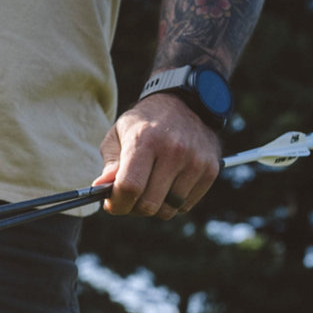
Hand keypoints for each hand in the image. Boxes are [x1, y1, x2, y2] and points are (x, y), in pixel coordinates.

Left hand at [94, 94, 220, 219]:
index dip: (117, 204)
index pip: (129, 188)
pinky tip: (169, 185)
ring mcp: (195, 161)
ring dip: (155, 206)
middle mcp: (174, 150)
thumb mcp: (119, 135)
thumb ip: (109, 164)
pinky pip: (185, 206)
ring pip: (168, 210)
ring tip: (151, 189)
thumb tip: (101, 187)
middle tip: (131, 197)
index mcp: (146, 140)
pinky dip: (174, 203)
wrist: (186, 102)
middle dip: (134, 208)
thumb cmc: (145, 123)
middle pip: (148, 205)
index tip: (113, 203)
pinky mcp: (211, 170)